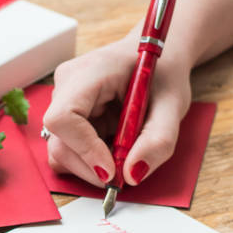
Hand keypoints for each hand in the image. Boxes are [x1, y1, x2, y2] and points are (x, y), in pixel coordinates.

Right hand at [42, 0, 232, 188]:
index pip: (63, 117)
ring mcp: (61, 101)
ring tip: (122, 156)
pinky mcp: (65, 116)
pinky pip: (67, 149)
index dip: (84, 149)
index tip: (112, 170)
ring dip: (90, 166)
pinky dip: (89, 160)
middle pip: (59, 142)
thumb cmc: (163, 73)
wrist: (156, 58)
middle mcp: (66, 85)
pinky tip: (111, 150)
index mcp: (89, 72)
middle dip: (91, 167)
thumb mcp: (173, 105)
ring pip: (60, 151)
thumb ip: (158, 140)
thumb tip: (133, 174)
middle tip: (125, 174)